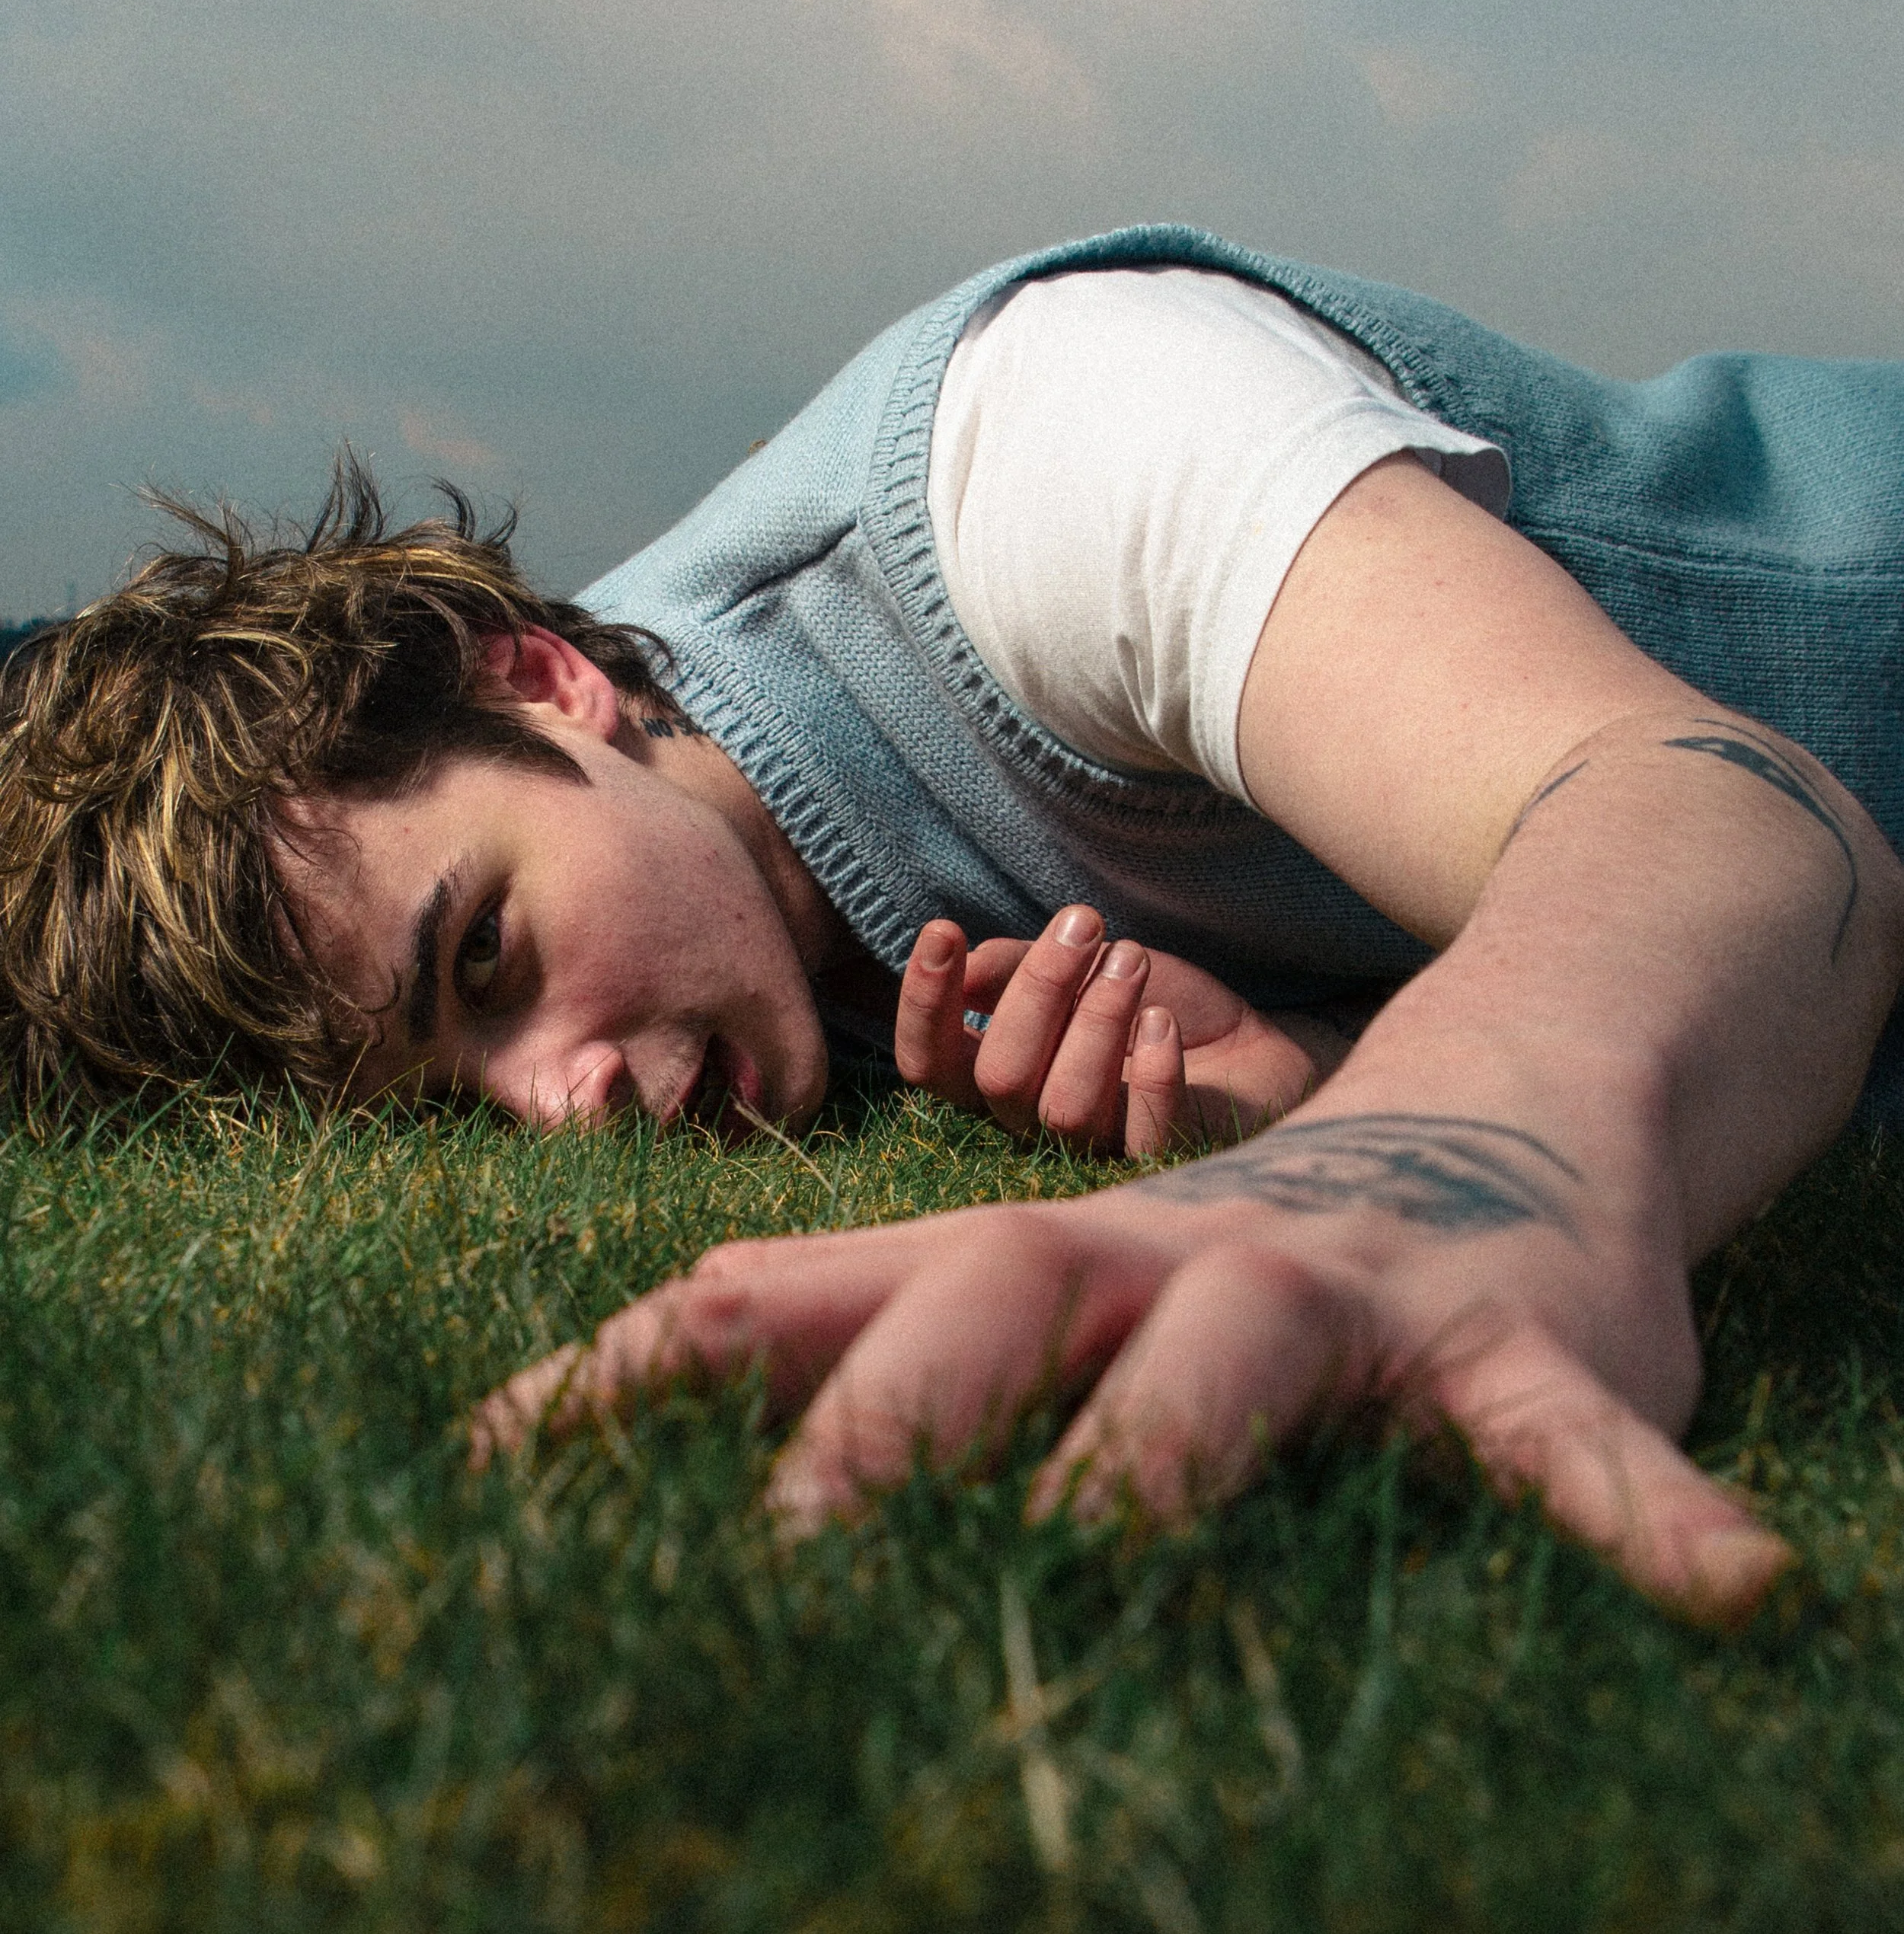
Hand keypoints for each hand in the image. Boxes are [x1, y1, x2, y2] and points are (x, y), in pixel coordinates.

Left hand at [469, 1120, 1792, 1629]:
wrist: (1506, 1115)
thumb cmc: (1237, 1259)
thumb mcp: (1069, 1302)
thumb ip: (879, 1364)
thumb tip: (656, 1453)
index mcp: (1043, 1263)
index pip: (808, 1291)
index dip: (646, 1377)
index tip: (486, 1473)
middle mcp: (1169, 1258)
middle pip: (998, 1297)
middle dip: (883, 1423)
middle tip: (770, 1575)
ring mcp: (1349, 1290)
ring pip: (1247, 1348)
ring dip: (1171, 1451)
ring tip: (1106, 1558)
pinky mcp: (1523, 1344)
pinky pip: (1573, 1440)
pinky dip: (1639, 1511)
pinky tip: (1728, 1599)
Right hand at [892, 904, 1355, 1157]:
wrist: (1257, 1041)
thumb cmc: (1152, 1004)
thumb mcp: (1080, 966)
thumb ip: (1015, 968)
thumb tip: (963, 963)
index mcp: (999, 1076)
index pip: (930, 1064)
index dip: (924, 1004)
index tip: (944, 930)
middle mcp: (1035, 1124)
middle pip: (1001, 1077)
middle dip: (1039, 989)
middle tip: (1087, 923)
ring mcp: (1099, 1151)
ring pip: (1064, 1108)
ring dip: (1099, 1020)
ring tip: (1135, 961)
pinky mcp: (1166, 1164)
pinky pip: (1144, 1134)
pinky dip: (1154, 1071)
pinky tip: (1165, 1024)